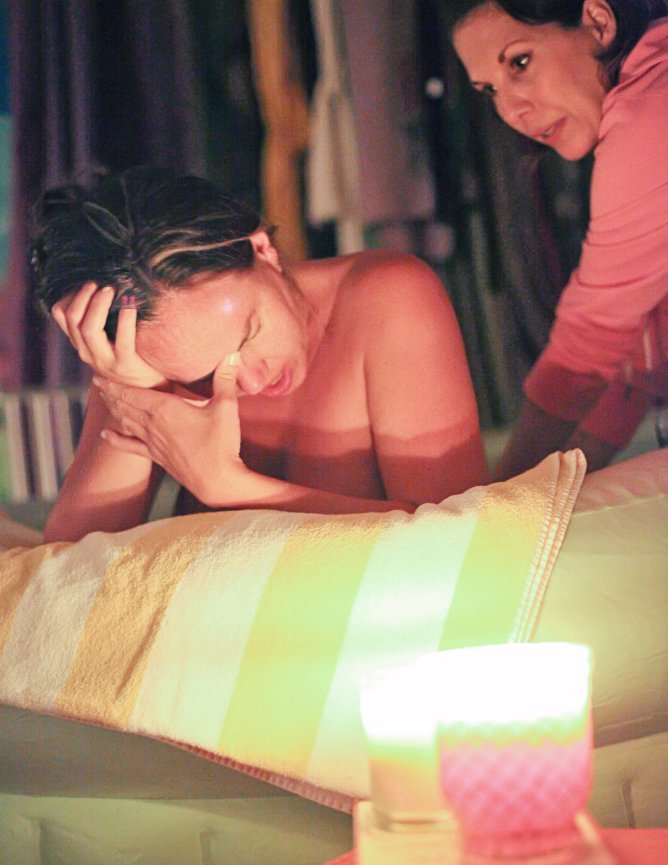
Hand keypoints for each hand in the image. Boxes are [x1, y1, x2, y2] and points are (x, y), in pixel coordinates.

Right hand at [52, 281, 167, 387]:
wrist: (147, 389)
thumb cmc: (127, 359)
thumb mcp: (105, 343)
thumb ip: (98, 324)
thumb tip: (98, 289)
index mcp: (81, 345)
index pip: (61, 316)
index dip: (69, 296)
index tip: (84, 284)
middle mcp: (88, 353)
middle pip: (74, 320)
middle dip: (83, 297)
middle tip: (98, 284)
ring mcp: (105, 361)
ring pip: (89, 329)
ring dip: (98, 306)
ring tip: (110, 291)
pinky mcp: (126, 364)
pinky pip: (123, 340)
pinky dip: (125, 320)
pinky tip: (130, 306)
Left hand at [94, 353, 247, 504]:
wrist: (217, 480)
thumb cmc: (220, 444)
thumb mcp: (225, 407)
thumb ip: (225, 380)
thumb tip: (232, 355)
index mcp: (165, 409)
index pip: (133, 393)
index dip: (115, 384)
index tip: (100, 375)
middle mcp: (153, 425)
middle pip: (125, 406)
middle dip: (110, 393)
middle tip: (97, 381)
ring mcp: (153, 443)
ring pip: (126, 422)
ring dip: (113, 410)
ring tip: (103, 399)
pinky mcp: (157, 457)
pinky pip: (131, 446)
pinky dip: (117, 440)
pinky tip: (106, 436)